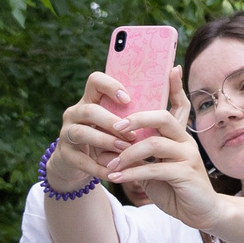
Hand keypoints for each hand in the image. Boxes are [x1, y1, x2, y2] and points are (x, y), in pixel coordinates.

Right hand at [52, 69, 155, 190]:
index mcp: (93, 99)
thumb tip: (177, 69)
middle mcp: (77, 112)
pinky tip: (114, 172)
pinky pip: (81, 160)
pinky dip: (98, 167)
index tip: (128, 100)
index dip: (110, 86)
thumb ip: (154, 101)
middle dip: (111, 121)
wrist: (87, 165)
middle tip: (132, 134)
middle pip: (89, 110)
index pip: (95, 80)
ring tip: (124, 150)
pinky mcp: (66, 155)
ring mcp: (68, 133)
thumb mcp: (131, 121)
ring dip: (104, 142)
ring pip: (81, 133)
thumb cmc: (117, 137)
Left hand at [102, 65, 222, 231]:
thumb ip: (140, 153)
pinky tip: (117, 177)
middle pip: (163, 117)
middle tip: (115, 127)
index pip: (180, 104)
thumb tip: (111, 146)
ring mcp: (188, 156)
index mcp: (180, 135)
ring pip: (154, 143)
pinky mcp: (186, 174)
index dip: (176, 86)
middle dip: (136, 118)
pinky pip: (154, 168)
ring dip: (127, 153)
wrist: (200, 213)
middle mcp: (186, 141)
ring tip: (111, 164)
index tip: (171, 67)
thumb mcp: (155, 167)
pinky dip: (132, 172)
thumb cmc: (175, 188)